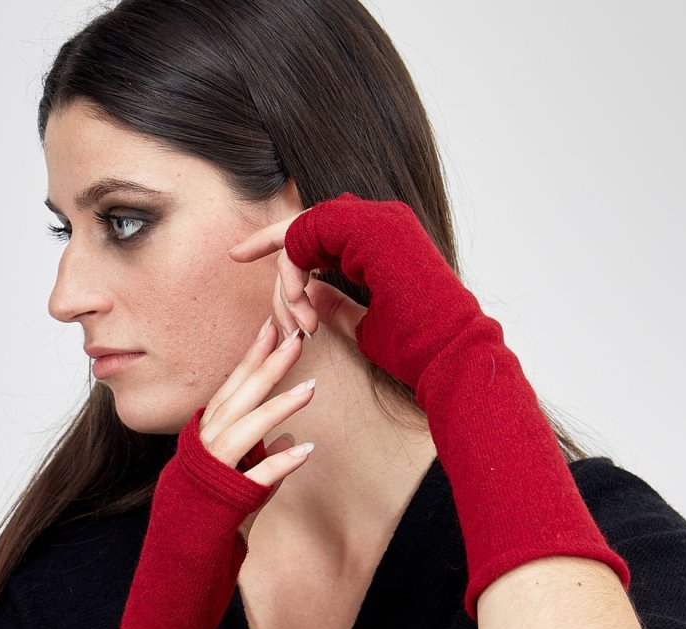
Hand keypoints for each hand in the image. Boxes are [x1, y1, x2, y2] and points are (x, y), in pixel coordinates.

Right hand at [198, 315, 315, 541]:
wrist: (182, 544)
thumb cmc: (209, 504)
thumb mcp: (237, 472)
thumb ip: (261, 454)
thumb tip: (291, 440)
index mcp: (209, 431)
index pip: (233, 386)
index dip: (252, 357)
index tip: (273, 328)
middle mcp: (208, 442)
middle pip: (241, 397)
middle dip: (269, 367)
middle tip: (297, 339)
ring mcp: (216, 467)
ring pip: (247, 428)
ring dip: (278, 406)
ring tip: (309, 390)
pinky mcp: (228, 494)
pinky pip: (257, 475)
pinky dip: (282, 463)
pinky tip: (307, 450)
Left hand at [233, 193, 479, 392]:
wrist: (447, 353)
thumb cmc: (415, 347)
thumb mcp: (366, 323)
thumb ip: (337, 303)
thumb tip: (310, 296)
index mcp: (381, 240)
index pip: (316, 230)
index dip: (276, 244)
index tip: (238, 256)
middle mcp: (380, 220)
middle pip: (303, 230)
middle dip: (281, 276)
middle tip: (280, 323)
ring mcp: (375, 218)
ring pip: (299, 234)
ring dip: (289, 284)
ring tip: (301, 327)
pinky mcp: (367, 227)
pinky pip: (304, 235)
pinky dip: (294, 272)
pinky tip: (301, 307)